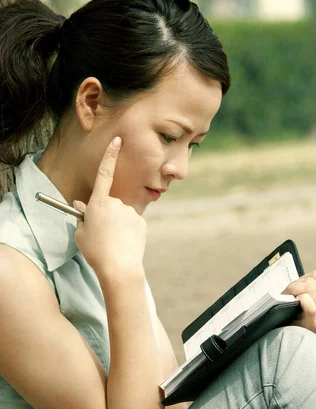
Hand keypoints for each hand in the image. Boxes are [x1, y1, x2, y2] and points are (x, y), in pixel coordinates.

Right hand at [73, 137, 146, 276]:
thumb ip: (83, 216)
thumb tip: (83, 205)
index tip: (117, 140)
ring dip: (116, 225)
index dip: (110, 155)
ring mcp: (131, 212)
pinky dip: (127, 232)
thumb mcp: (81, 233)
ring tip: (112, 243)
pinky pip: (131, 225)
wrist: (119, 267)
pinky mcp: (141, 223)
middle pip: (109, 205)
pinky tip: (123, 244)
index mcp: (99, 203)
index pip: (105, 173)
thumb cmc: (96, 251)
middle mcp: (117, 203)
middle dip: (105, 215)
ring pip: (121, 216)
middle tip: (100, 234)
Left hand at [283, 265, 315, 333]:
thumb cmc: (296, 315)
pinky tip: (294, 305)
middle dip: (296, 285)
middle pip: (311, 281)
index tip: (297, 291)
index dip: (302, 279)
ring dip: (293, 290)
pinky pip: (307, 300)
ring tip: (289, 300)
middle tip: (290, 296)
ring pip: (308, 287)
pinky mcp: (315, 321)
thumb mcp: (309, 297)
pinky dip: (298, 299)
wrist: (287, 336)